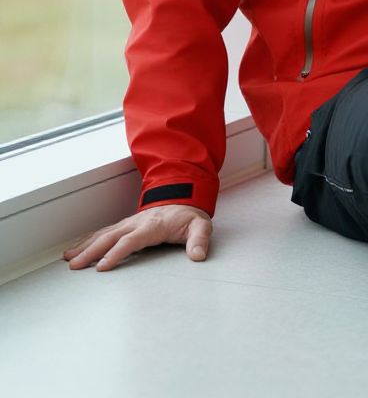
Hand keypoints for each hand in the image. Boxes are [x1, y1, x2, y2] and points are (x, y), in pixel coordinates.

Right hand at [63, 204, 211, 271]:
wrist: (184, 198)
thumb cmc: (189, 216)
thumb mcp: (200, 226)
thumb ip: (199, 240)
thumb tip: (198, 255)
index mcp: (153, 226)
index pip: (131, 240)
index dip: (117, 253)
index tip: (102, 266)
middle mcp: (137, 223)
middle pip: (111, 237)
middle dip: (92, 251)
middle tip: (75, 265)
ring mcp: (129, 223)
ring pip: (103, 234)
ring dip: (85, 245)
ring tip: (69, 258)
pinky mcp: (125, 225)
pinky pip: (104, 232)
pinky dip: (88, 240)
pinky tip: (76, 249)